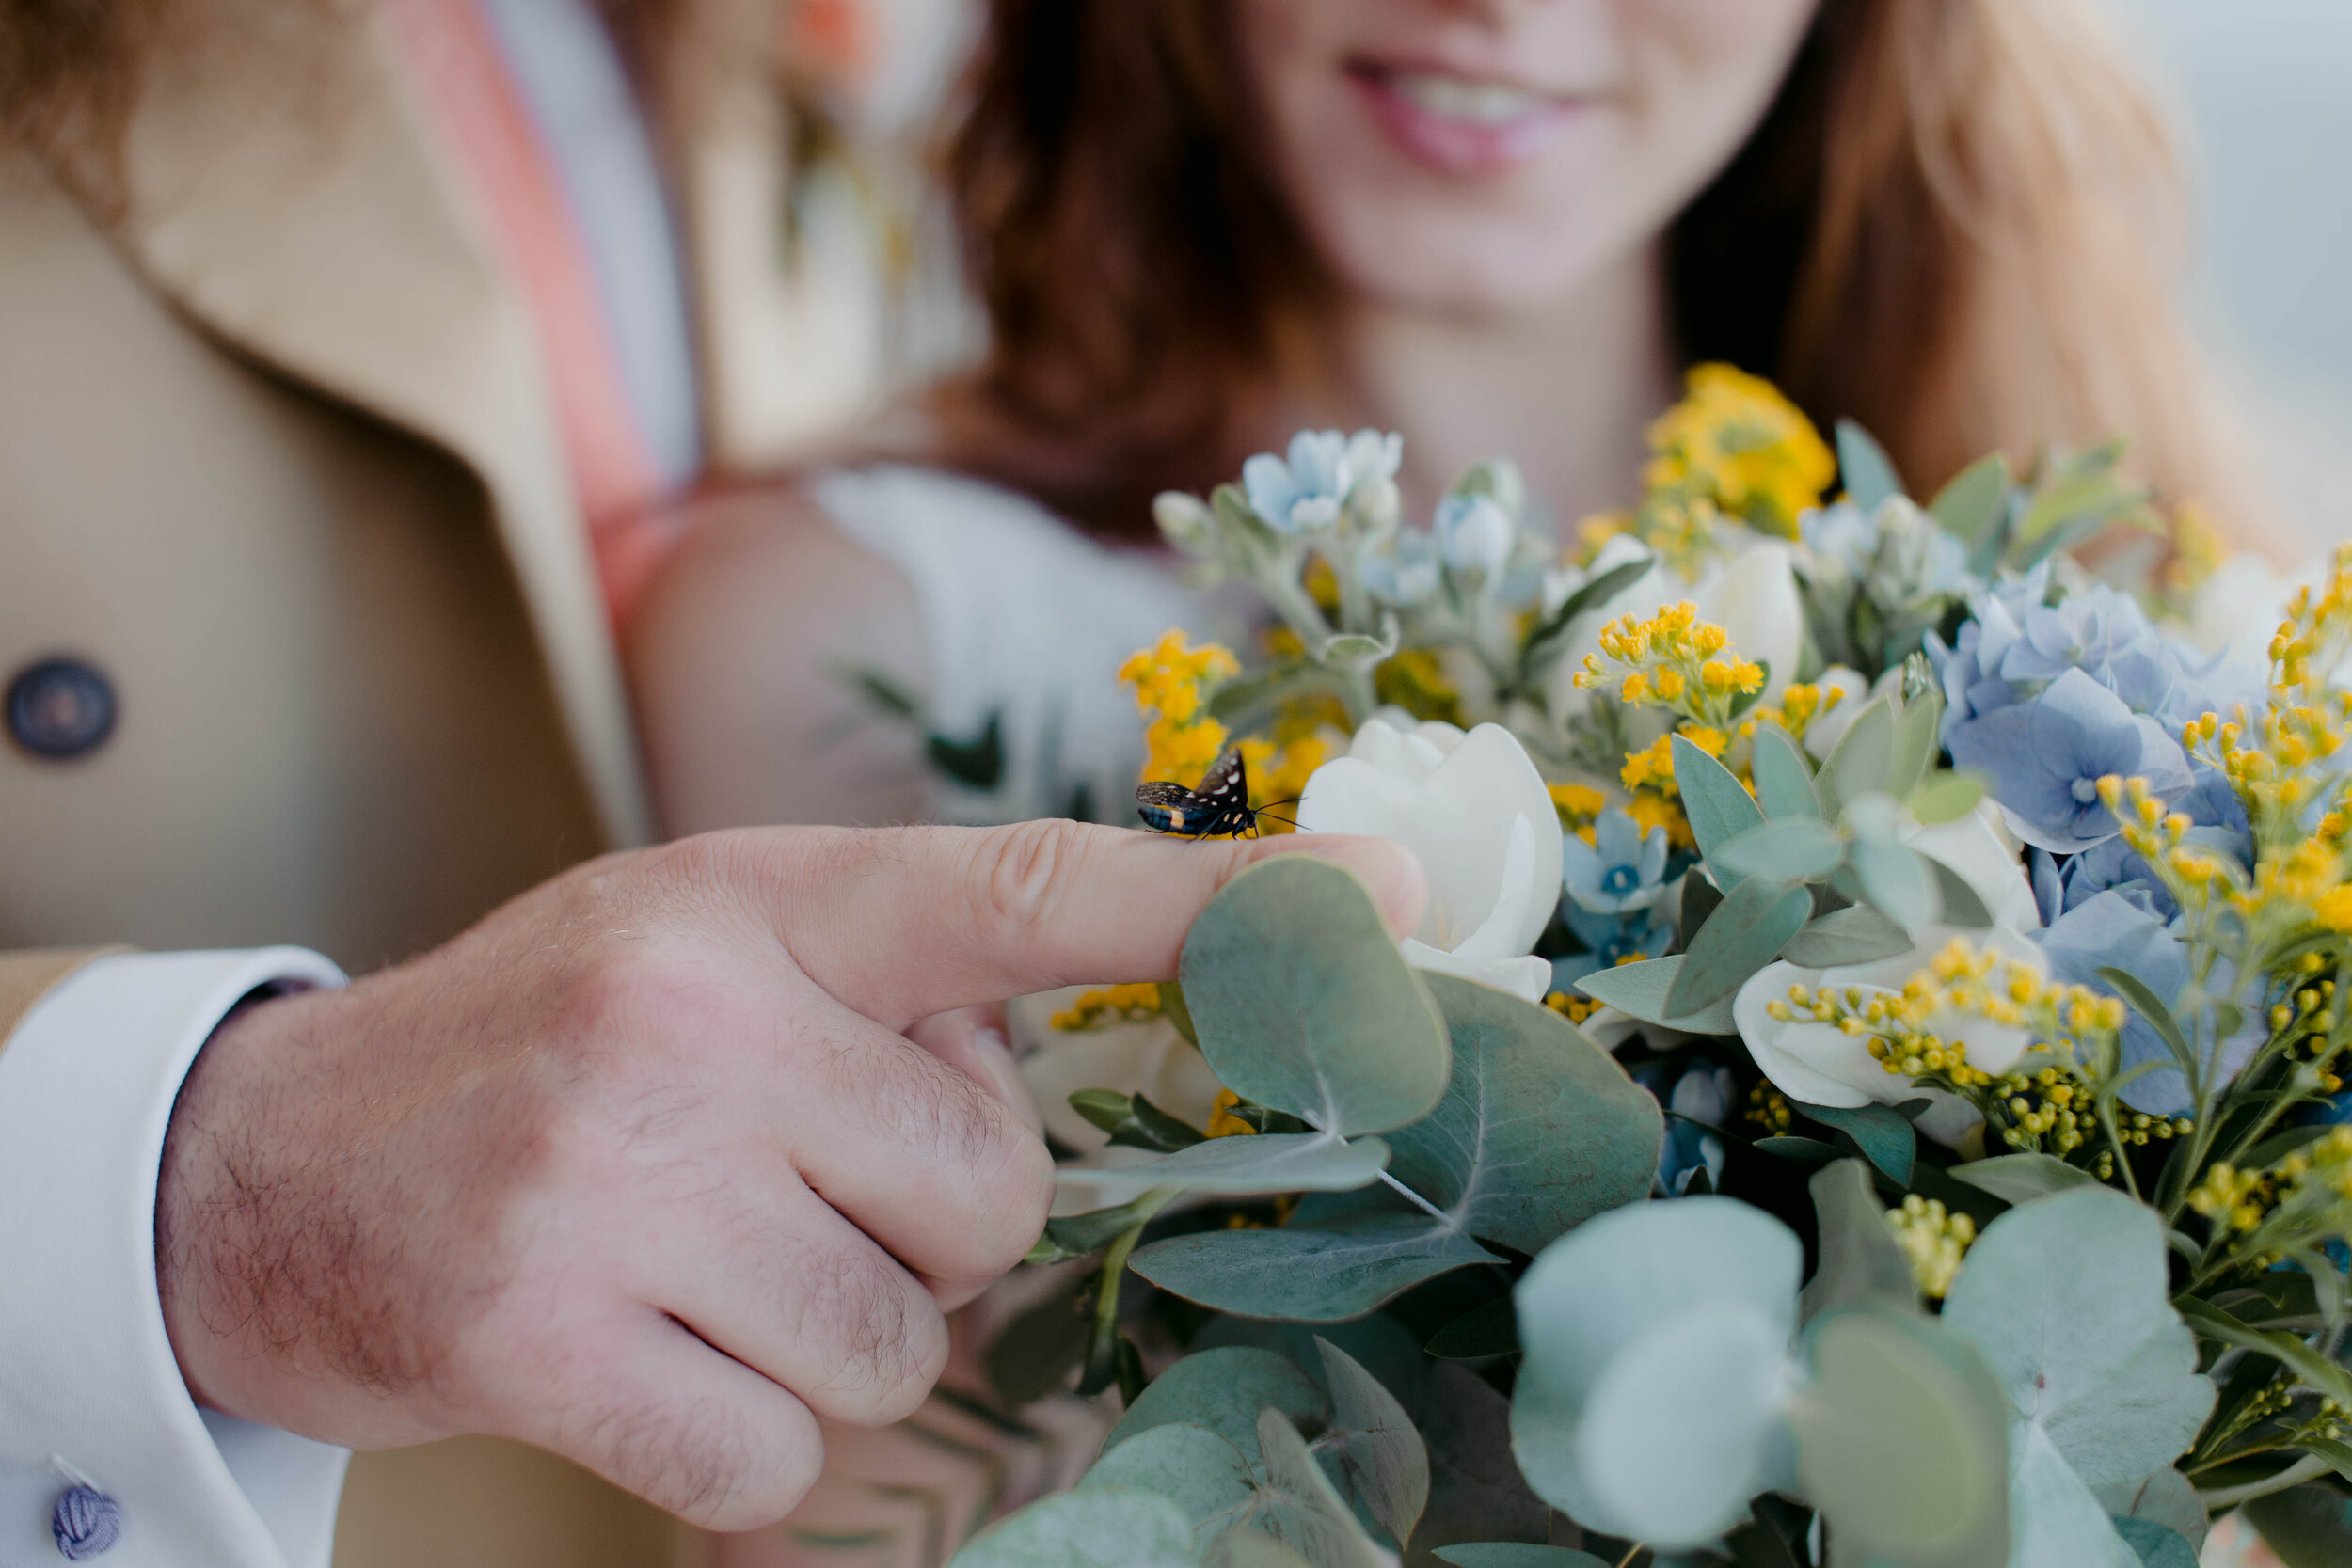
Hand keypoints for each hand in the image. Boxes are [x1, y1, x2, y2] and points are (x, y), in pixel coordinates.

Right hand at [155, 822, 1422, 1527]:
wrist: (269, 1166)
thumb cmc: (546, 1046)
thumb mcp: (709, 947)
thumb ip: (892, 990)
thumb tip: (1060, 1091)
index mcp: (758, 898)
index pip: (1025, 893)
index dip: (1219, 906)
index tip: (1390, 901)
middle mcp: (696, 1016)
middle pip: (991, 1193)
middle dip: (922, 1220)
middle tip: (779, 1183)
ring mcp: (615, 1178)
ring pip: (898, 1337)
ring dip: (828, 1332)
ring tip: (693, 1259)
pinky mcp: (544, 1335)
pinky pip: (777, 1450)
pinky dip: (736, 1435)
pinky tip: (635, 1349)